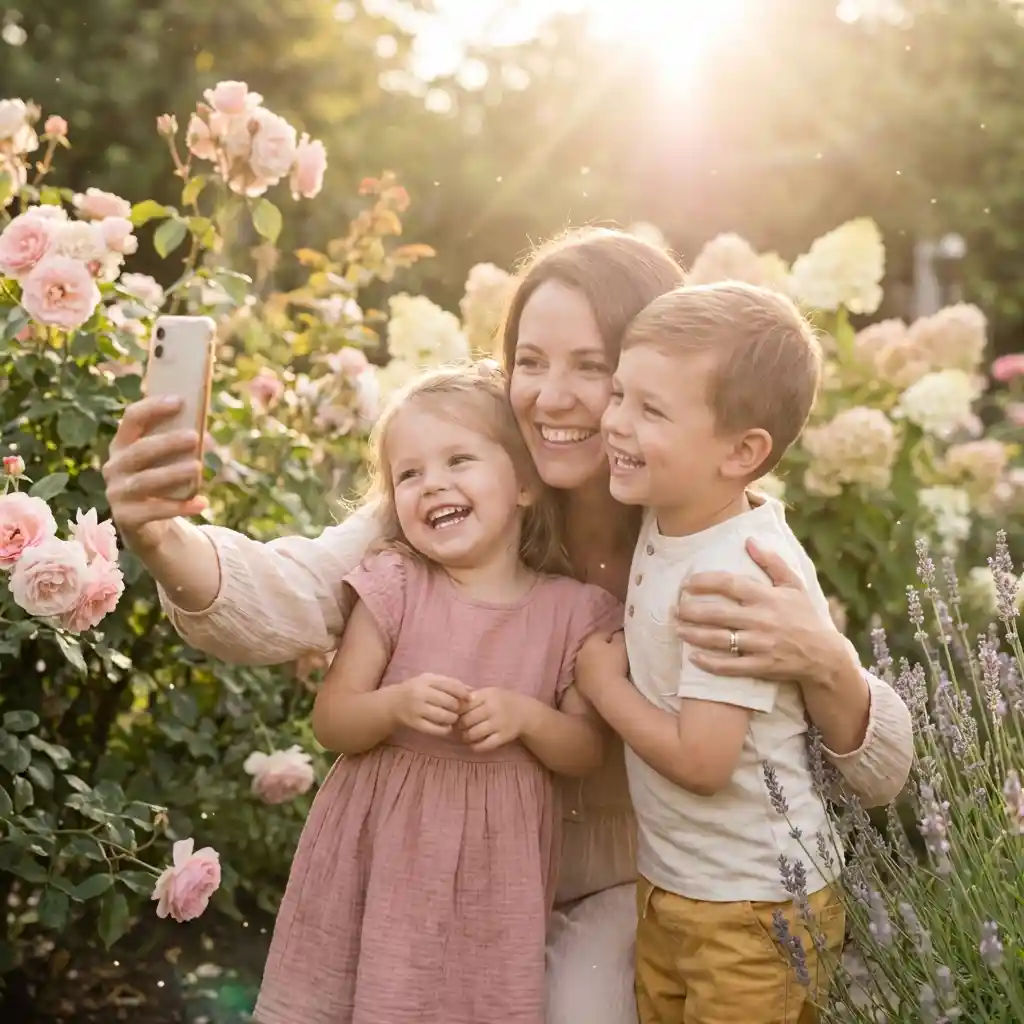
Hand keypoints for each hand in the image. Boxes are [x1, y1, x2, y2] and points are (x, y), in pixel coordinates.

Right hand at [103, 397, 207, 549]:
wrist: (147, 524)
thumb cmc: (161, 482)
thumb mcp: (166, 461)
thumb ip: (179, 445)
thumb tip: (207, 437)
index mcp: (122, 444)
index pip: (132, 419)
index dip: (154, 408)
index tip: (180, 401)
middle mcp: (114, 466)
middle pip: (139, 451)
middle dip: (167, 442)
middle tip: (195, 437)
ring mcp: (117, 492)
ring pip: (145, 481)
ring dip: (172, 472)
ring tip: (198, 467)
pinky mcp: (126, 517)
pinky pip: (154, 511)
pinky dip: (179, 506)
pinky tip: (202, 502)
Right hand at [392, 673, 470, 736]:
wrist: (392, 704)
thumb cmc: (415, 690)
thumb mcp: (429, 680)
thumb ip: (449, 683)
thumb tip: (472, 691)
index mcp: (426, 681)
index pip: (451, 685)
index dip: (463, 693)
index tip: (468, 698)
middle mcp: (421, 694)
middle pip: (450, 702)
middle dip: (458, 707)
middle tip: (458, 709)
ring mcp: (417, 710)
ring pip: (445, 717)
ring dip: (453, 718)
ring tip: (452, 717)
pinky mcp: (415, 724)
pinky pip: (437, 730)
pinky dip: (446, 729)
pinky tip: (446, 726)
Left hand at [458, 688, 531, 751]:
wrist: (525, 712)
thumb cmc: (502, 701)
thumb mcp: (489, 692)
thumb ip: (472, 696)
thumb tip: (451, 702)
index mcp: (488, 695)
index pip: (463, 705)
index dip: (456, 712)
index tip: (454, 715)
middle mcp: (493, 708)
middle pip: (466, 720)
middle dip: (459, 725)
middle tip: (458, 727)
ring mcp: (499, 724)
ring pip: (472, 734)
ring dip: (464, 737)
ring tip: (464, 735)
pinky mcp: (503, 737)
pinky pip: (483, 745)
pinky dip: (474, 746)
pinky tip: (473, 743)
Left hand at [575, 631, 627, 700]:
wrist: (607, 692)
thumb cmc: (615, 665)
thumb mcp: (622, 646)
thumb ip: (619, 636)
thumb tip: (618, 632)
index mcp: (591, 641)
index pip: (603, 633)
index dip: (613, 636)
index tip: (622, 642)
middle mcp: (580, 653)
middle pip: (593, 648)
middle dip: (602, 649)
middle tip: (616, 655)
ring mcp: (578, 669)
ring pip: (588, 661)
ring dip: (596, 663)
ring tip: (609, 668)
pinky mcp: (579, 683)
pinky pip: (587, 675)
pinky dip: (594, 675)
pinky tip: (603, 680)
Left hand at [674, 538, 847, 687]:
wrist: (824, 655)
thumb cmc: (804, 616)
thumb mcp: (794, 584)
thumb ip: (771, 562)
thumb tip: (749, 540)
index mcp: (767, 597)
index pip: (730, 584)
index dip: (705, 582)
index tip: (687, 583)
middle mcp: (761, 619)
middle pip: (717, 613)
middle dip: (691, 610)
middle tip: (675, 608)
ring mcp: (760, 644)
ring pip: (719, 639)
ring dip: (694, 635)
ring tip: (677, 629)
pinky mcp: (761, 666)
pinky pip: (731, 665)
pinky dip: (710, 663)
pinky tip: (693, 658)